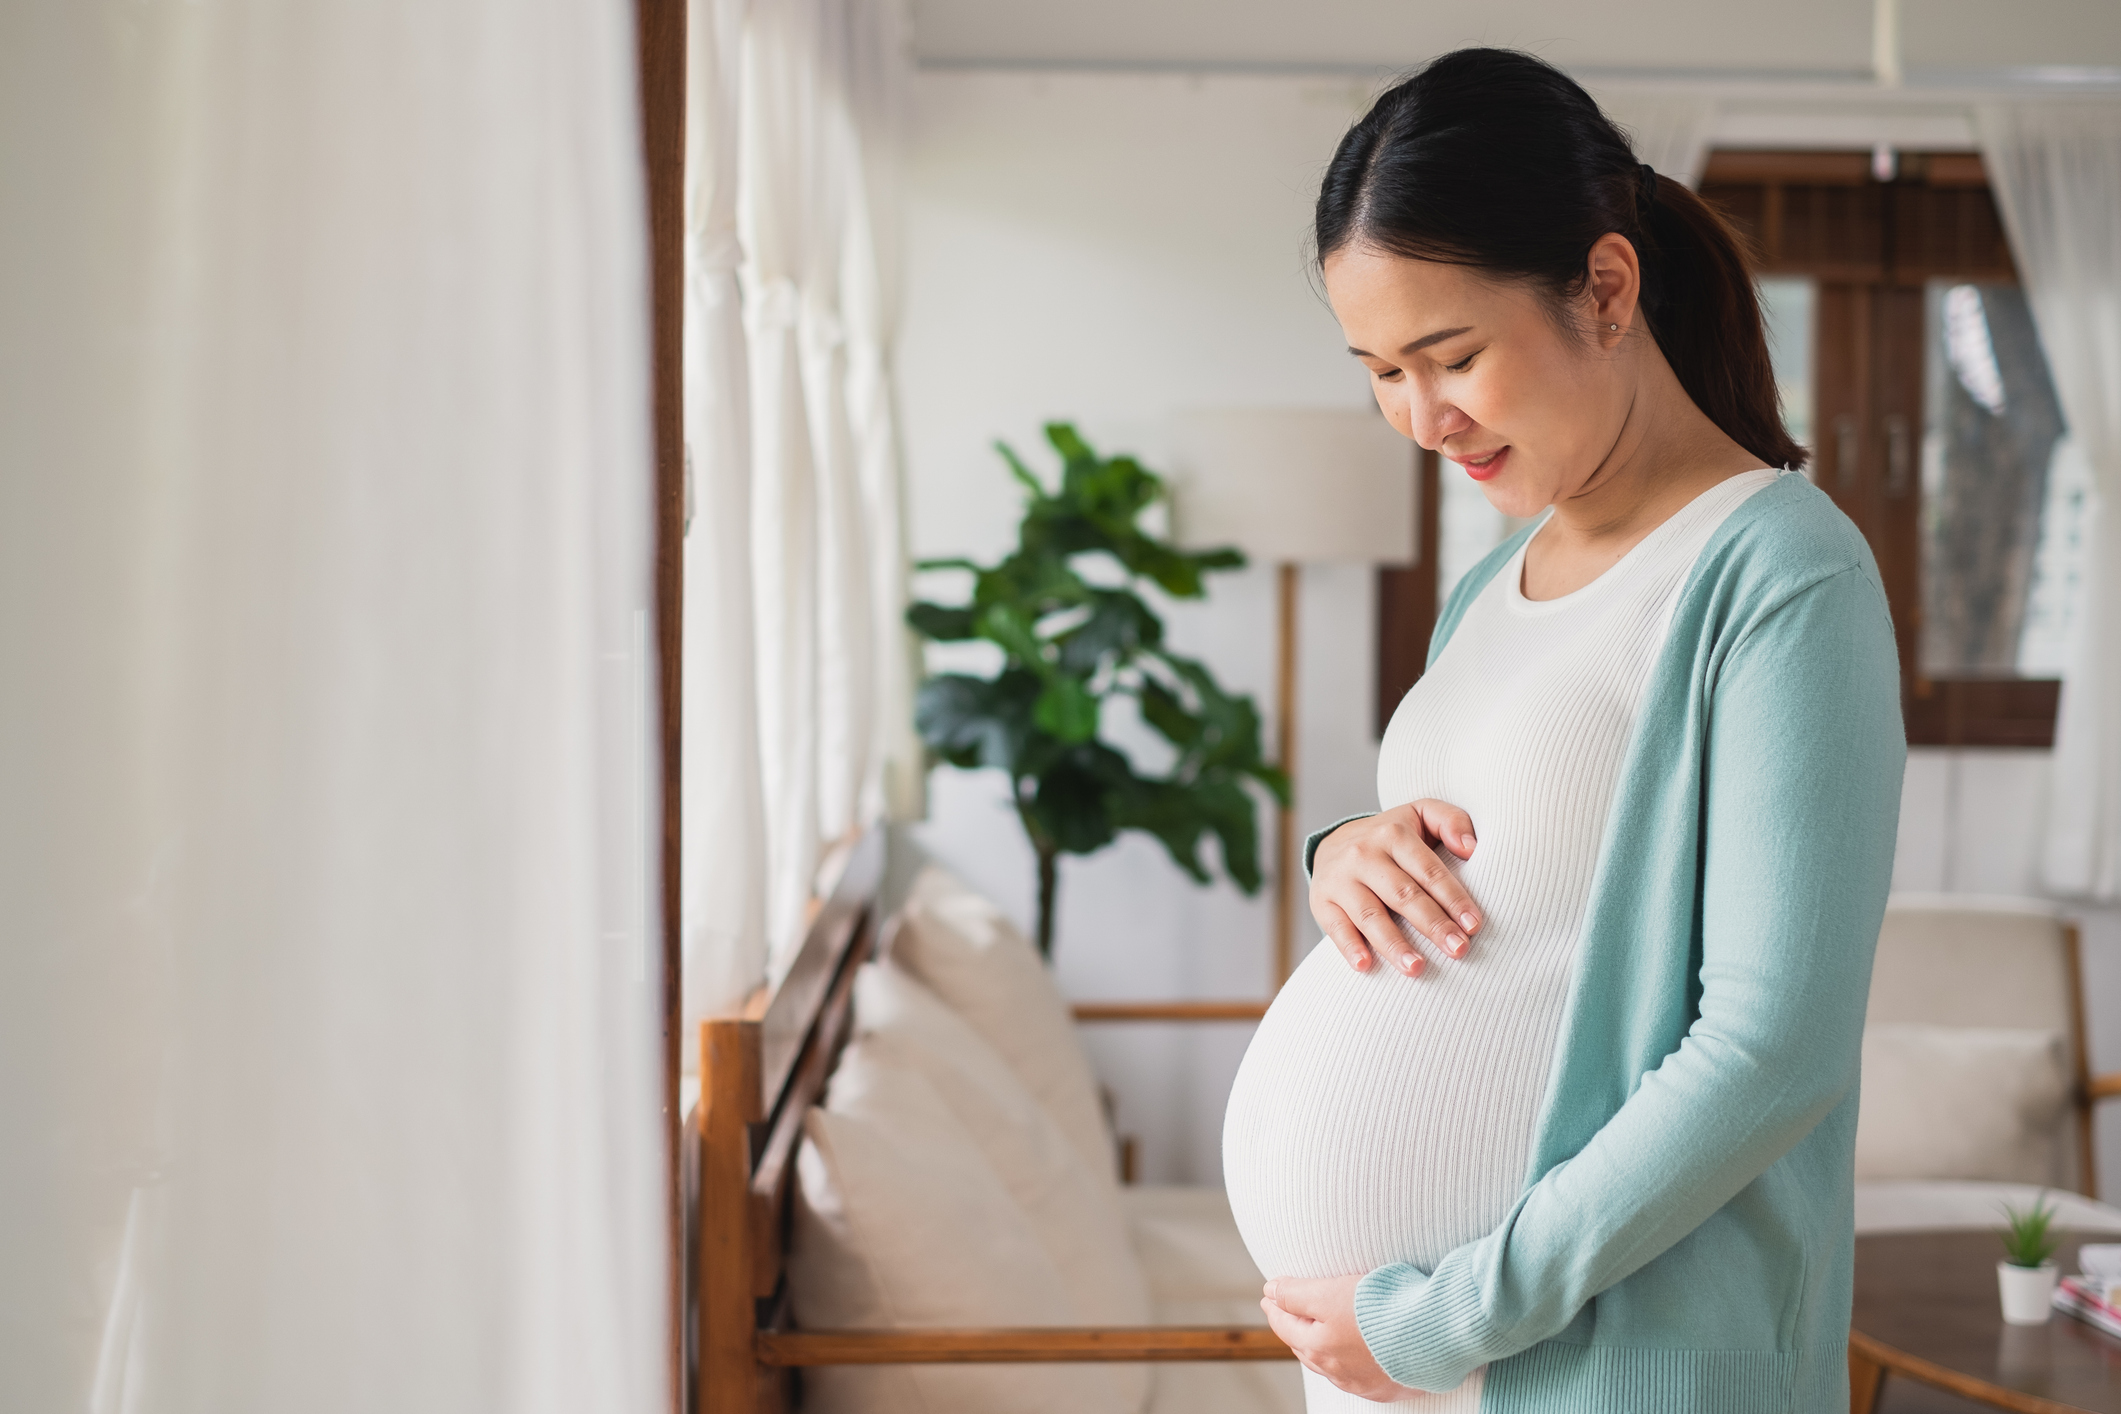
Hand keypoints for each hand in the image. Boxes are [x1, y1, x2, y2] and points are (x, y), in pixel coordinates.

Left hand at [1262, 1274, 1421, 1401]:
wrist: (1435, 1333)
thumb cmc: (1382, 1308)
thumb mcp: (1329, 1292)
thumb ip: (1296, 1294)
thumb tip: (1270, 1292)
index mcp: (1317, 1347)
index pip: (1285, 1325)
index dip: (1275, 1306)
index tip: (1269, 1295)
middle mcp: (1337, 1371)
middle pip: (1305, 1347)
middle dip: (1294, 1328)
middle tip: (1286, 1311)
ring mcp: (1363, 1382)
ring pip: (1330, 1364)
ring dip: (1318, 1346)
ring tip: (1312, 1332)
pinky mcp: (1388, 1385)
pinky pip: (1358, 1374)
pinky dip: (1347, 1361)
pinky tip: (1350, 1354)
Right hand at [1309, 800, 1480, 976]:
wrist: (1334, 843)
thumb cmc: (1392, 837)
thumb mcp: (1421, 815)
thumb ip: (1451, 820)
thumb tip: (1471, 848)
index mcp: (1393, 834)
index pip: (1428, 870)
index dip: (1453, 899)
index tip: (1473, 925)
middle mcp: (1364, 854)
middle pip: (1403, 895)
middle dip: (1433, 925)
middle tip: (1458, 950)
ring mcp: (1340, 879)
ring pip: (1370, 915)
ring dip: (1394, 943)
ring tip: (1417, 968)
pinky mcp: (1322, 901)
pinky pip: (1335, 927)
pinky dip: (1350, 946)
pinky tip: (1366, 965)